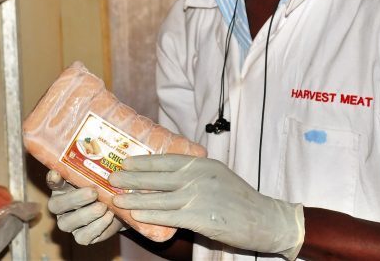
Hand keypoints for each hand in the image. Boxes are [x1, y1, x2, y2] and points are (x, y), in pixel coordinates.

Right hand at [46, 169, 123, 244]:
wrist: (118, 207)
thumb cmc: (104, 188)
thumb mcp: (99, 178)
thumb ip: (93, 171)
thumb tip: (96, 157)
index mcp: (61, 188)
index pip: (52, 182)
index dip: (53, 179)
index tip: (56, 174)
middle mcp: (60, 207)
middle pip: (57, 205)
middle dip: (76, 199)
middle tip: (93, 193)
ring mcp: (68, 224)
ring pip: (68, 223)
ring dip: (87, 214)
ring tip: (103, 206)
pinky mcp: (80, 237)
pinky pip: (83, 236)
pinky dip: (97, 226)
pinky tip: (108, 216)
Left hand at [110, 155, 303, 258]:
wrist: (266, 219)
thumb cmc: (240, 200)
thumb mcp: (218, 176)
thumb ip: (196, 173)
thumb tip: (168, 175)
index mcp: (202, 164)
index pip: (166, 159)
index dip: (144, 161)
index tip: (125, 160)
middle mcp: (199, 177)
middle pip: (158, 177)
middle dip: (132, 177)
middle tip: (112, 177)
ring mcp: (200, 197)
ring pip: (160, 197)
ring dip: (135, 198)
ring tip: (117, 198)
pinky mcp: (202, 217)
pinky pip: (170, 216)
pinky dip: (151, 214)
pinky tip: (136, 215)